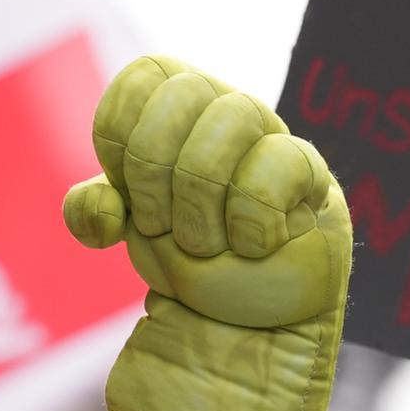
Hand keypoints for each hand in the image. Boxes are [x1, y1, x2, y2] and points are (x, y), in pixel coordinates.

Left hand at [64, 56, 352, 410]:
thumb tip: (100, 204)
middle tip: (165, 227)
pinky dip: (250, 219)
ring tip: (209, 245)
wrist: (242, 330)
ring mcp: (270, 138)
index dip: (122, 140)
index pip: (140, 80)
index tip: (130, 198)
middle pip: (181, 95)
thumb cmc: (191, 265)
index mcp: (174, 110)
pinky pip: (278, 163)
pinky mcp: (312, 176)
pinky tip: (254, 247)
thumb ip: (97, 211)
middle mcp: (223, 110)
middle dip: (156, 174)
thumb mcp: (131, 234)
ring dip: (201, 201)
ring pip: (231, 118)